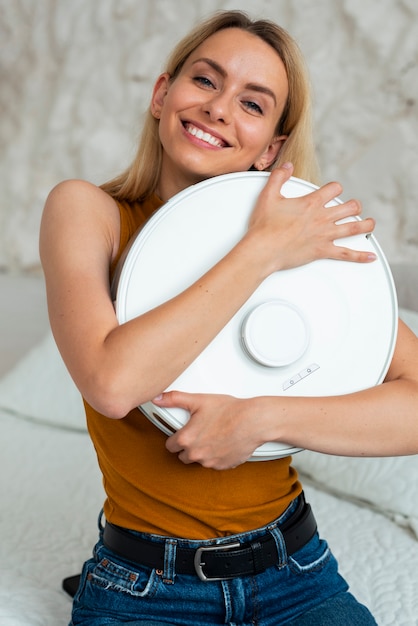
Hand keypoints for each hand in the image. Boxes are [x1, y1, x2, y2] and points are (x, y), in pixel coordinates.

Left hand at [152, 391, 261, 469]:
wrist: (253, 421)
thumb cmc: (229, 410)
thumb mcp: (199, 400)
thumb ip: (175, 399)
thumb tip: (157, 398)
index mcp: (186, 439)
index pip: (170, 445)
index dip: (176, 437)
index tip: (183, 432)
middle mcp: (196, 454)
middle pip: (183, 455)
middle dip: (188, 446)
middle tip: (199, 433)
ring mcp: (210, 462)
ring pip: (199, 460)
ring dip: (202, 452)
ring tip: (212, 436)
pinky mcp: (223, 466)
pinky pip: (214, 464)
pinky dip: (216, 456)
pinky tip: (222, 443)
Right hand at [246, 163, 375, 273]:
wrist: (263, 249)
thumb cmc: (265, 226)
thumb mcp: (269, 195)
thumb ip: (279, 177)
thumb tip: (288, 166)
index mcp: (312, 203)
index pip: (334, 189)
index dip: (335, 188)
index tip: (333, 191)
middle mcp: (322, 218)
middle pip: (350, 207)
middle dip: (354, 206)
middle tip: (354, 208)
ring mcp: (324, 235)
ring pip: (354, 228)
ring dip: (365, 225)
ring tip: (370, 224)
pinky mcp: (322, 251)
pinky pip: (346, 254)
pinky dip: (360, 256)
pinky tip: (369, 257)